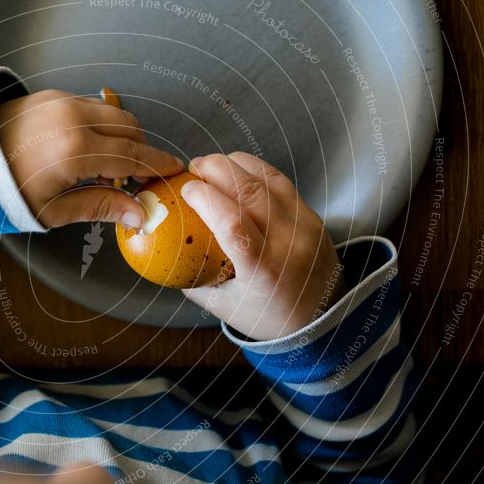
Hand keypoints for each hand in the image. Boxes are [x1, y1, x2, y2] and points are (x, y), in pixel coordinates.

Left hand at [0, 89, 182, 227]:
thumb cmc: (5, 191)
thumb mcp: (54, 210)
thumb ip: (101, 207)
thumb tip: (139, 214)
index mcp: (76, 152)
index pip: (133, 156)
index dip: (157, 165)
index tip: (173, 171)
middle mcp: (74, 119)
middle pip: (130, 129)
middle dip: (141, 151)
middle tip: (138, 177)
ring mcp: (63, 102)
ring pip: (114, 113)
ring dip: (123, 135)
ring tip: (112, 165)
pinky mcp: (52, 95)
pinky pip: (92, 105)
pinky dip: (102, 123)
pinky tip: (90, 147)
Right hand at [181, 152, 344, 340]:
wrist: (319, 320)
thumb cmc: (265, 316)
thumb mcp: (220, 304)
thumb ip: (191, 275)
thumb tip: (164, 244)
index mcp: (263, 271)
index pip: (232, 223)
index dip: (205, 198)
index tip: (185, 189)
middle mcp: (288, 244)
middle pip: (250, 190)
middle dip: (215, 169)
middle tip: (193, 167)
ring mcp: (305, 226)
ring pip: (267, 178)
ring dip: (235, 163)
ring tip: (212, 165)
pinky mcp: (313, 216)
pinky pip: (281, 182)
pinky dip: (255, 170)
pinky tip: (237, 171)